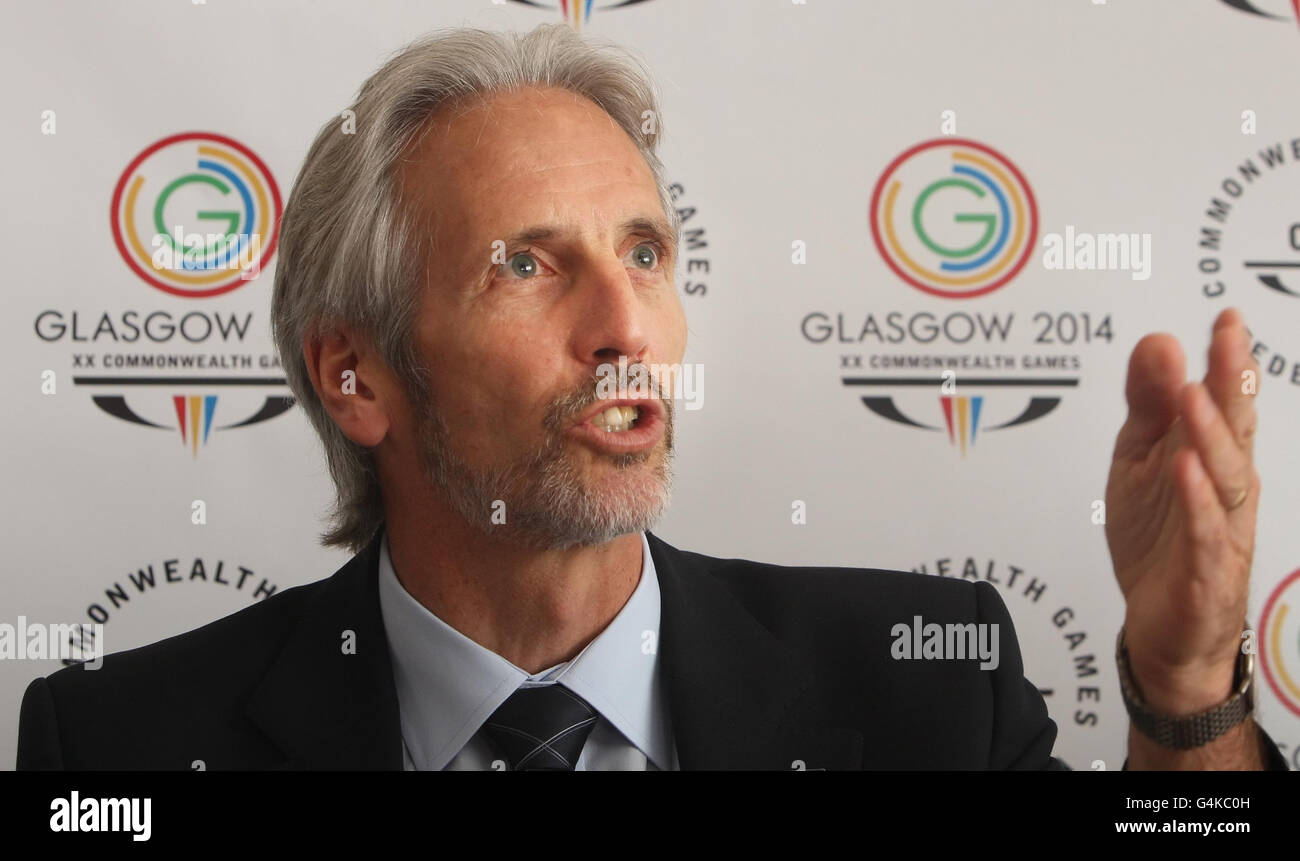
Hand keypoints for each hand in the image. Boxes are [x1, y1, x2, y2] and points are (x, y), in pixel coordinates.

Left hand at [1104, 308, 1259, 714]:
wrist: (1161, 624)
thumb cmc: (1158, 536)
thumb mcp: (1138, 459)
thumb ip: (1148, 405)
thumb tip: (1158, 344)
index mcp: (1210, 455)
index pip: (1225, 401)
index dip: (1227, 360)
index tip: (1225, 317)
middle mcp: (1225, 486)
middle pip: (1235, 429)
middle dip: (1232, 383)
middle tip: (1225, 338)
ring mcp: (1221, 527)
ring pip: (1225, 476)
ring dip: (1210, 434)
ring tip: (1194, 396)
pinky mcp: (1206, 570)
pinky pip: (1206, 531)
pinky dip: (1197, 500)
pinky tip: (1185, 469)